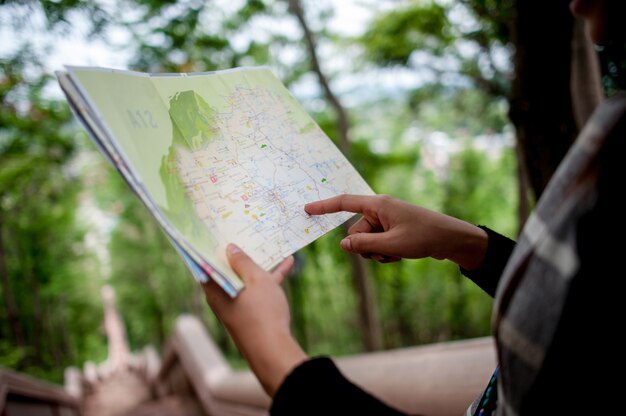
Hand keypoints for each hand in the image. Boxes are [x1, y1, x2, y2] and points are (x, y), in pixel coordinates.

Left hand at [202, 244, 307, 396]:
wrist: (273, 350)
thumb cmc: (261, 312)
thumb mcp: (255, 279)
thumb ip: (242, 261)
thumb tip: (229, 248)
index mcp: (214, 288)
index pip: (204, 263)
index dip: (208, 247)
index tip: (211, 232)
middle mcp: (221, 297)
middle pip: (226, 269)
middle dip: (236, 253)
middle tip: (241, 232)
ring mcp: (236, 305)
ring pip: (244, 279)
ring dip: (257, 264)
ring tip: (268, 245)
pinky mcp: (251, 313)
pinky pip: (257, 290)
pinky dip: (268, 278)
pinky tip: (287, 264)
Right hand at [305, 194, 487, 270]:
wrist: (451, 239)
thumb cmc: (424, 237)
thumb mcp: (392, 245)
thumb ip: (364, 245)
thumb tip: (344, 245)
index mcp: (378, 205)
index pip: (345, 203)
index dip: (324, 207)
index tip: (307, 209)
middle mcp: (380, 210)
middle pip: (356, 231)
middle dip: (366, 246)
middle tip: (387, 252)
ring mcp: (387, 221)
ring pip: (366, 241)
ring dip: (377, 252)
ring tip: (397, 255)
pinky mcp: (392, 230)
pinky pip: (377, 244)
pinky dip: (385, 253)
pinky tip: (401, 256)